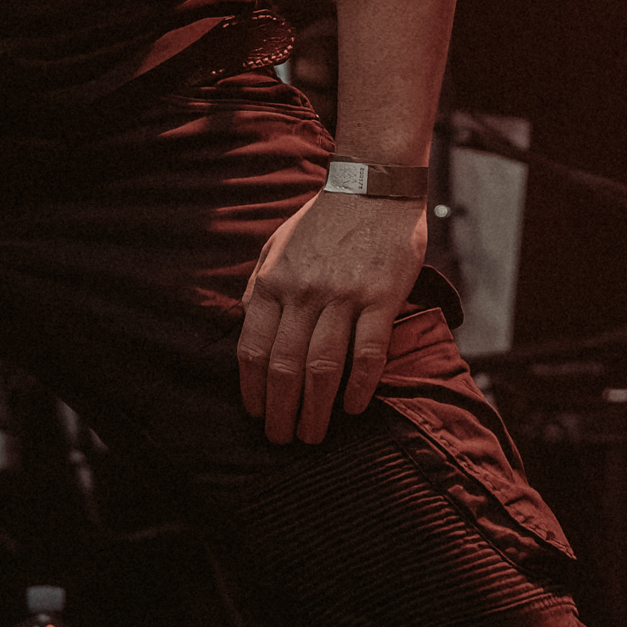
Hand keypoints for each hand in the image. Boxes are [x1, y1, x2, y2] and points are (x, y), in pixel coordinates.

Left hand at [237, 188, 424, 445]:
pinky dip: (358, 385)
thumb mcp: (277, 246)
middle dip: (280, 410)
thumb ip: (260, 287)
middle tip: (282, 439)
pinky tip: (352, 408)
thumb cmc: (323, 221)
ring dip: (315, 408)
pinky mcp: (380, 298)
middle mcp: (304, 291)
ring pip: (322, 366)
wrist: (373, 186)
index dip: (251, 388)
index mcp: (273, 281)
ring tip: (313, 436)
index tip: (254, 414)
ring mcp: (343, 296)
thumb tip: (245, 327)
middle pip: (285, 365)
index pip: (253, 347)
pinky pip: (367, 352)